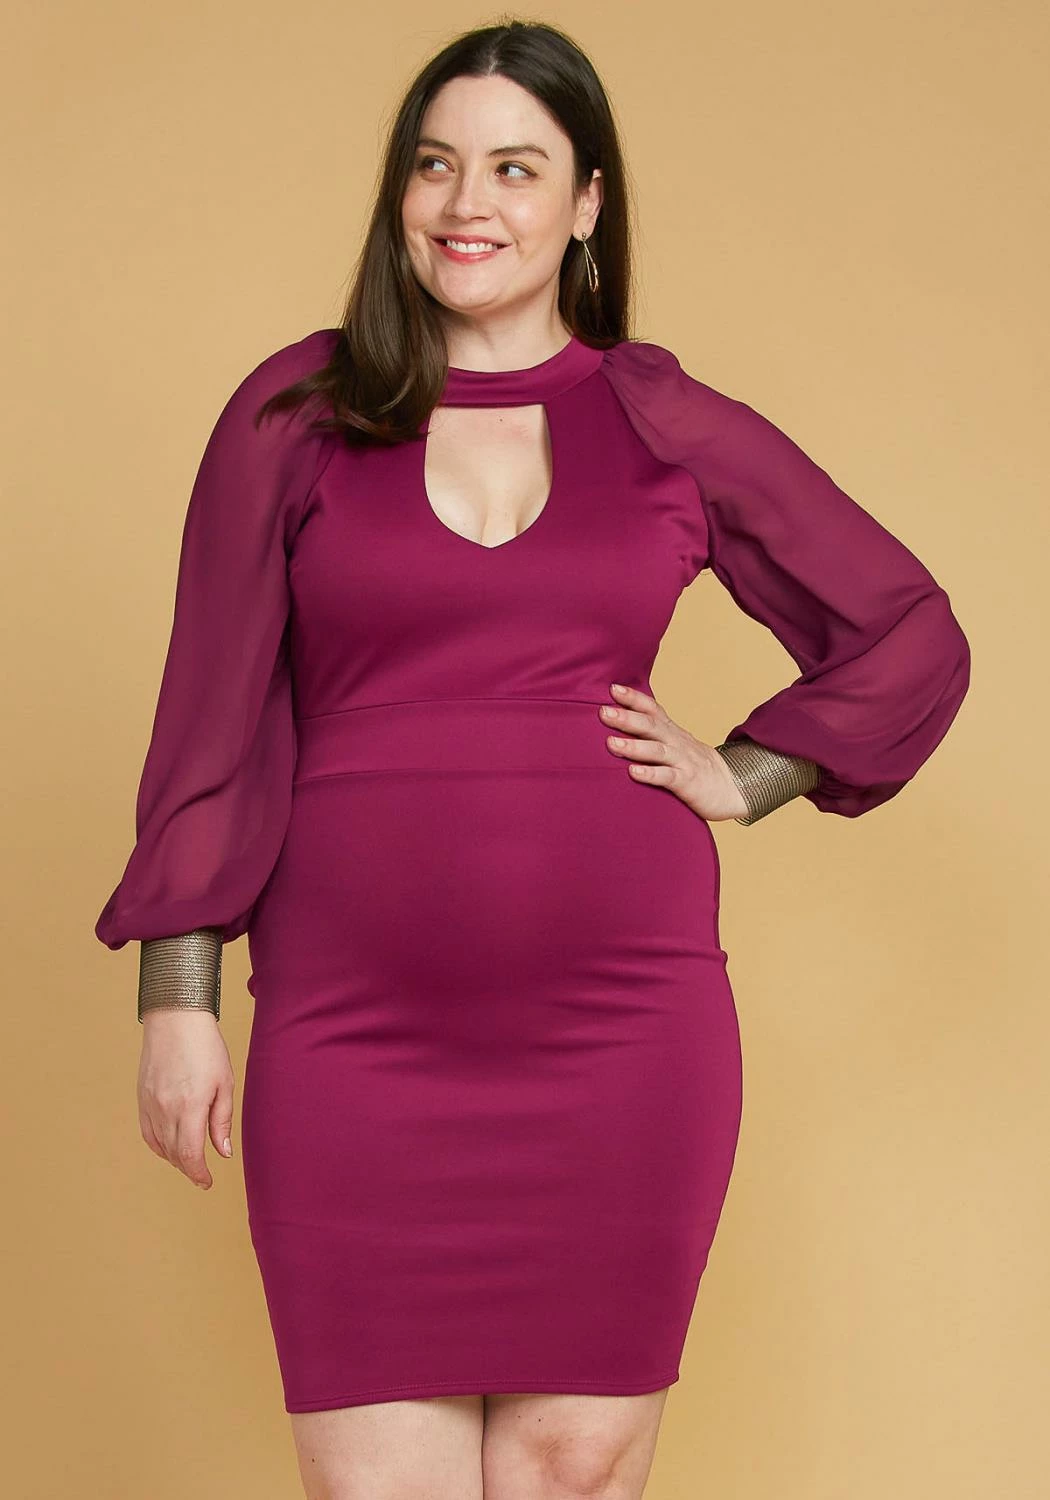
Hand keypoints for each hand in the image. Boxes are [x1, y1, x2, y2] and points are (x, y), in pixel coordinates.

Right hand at [138, 1010, 235, 1189]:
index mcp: (190, 1108)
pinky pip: (147, 1133)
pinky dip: (159, 1145)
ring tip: (190, 1159)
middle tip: (202, 1173)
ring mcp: (150, 1105)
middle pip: (175, 1155)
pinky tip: (170, 1146)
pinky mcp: (141, 1098)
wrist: (176, 1019)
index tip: (207, 1181)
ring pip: (160, 1146)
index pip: (191, 1156)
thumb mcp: (224, 1083)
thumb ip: (221, 1121)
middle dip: (190, 1169)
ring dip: (175, 1158)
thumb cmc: (206, 1047)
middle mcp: (166, 1110)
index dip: (199, 1174)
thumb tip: (222, 1153)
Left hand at [599, 682, 750, 820]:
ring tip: (611, 743)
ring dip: (634, 746)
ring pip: (657, 750)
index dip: (634, 698)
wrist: (732, 787)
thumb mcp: (676, 744)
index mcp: (672, 732)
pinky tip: (633, 772)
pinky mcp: (688, 782)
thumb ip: (654, 734)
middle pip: (651, 726)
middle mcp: (676, 742)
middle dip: (627, 718)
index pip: (653, 709)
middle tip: (604, 712)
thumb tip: (621, 723)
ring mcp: (683, 761)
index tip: (613, 688)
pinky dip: (650, 774)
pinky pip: (667, 777)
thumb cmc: (695, 766)